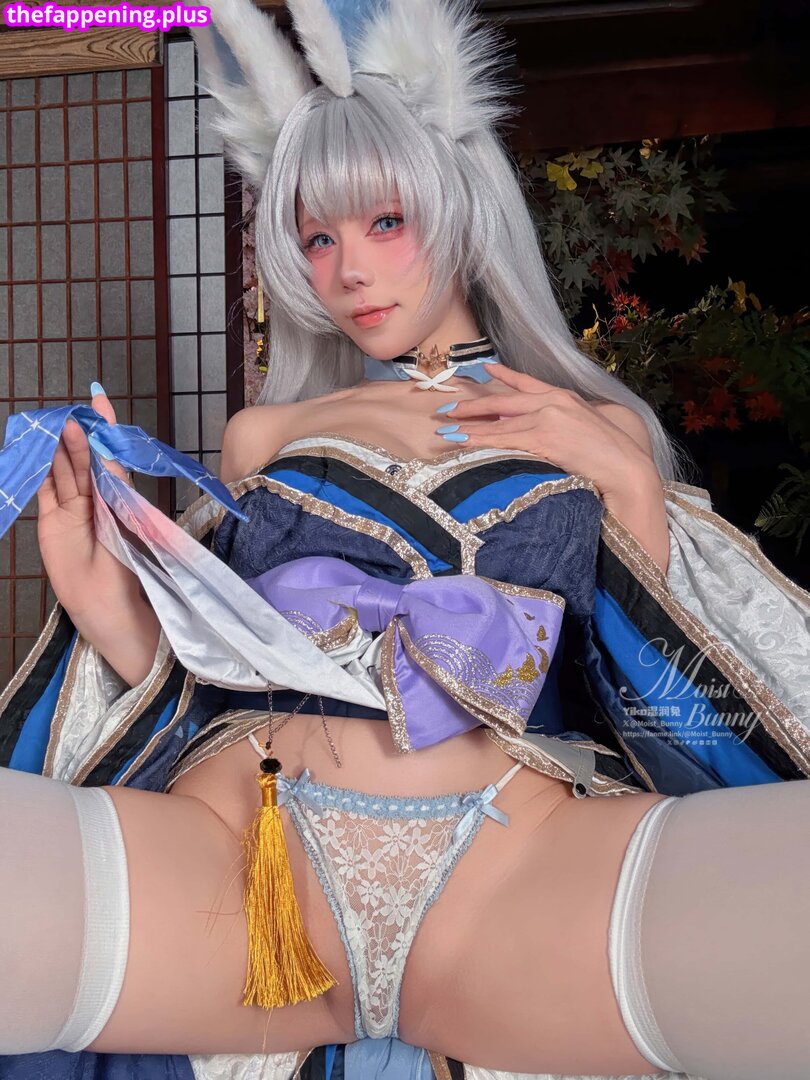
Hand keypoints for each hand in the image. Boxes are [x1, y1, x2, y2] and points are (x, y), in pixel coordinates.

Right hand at [37, 387, 135, 616]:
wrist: (102, 598)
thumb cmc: (124, 562)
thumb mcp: (123, 516)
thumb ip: (113, 483)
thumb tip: (104, 449)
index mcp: (117, 490)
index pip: (109, 451)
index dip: (104, 425)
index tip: (97, 397)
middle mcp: (94, 494)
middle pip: (82, 456)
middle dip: (77, 435)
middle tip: (71, 417)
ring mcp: (71, 505)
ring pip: (62, 468)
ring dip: (58, 448)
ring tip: (56, 427)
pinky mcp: (50, 517)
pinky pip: (44, 486)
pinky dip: (39, 468)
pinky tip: (37, 449)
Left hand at [438, 363, 654, 497]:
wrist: (626, 467)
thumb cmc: (610, 456)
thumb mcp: (584, 429)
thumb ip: (561, 423)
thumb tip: (536, 430)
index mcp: (565, 397)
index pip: (528, 383)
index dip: (505, 376)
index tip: (486, 370)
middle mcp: (554, 401)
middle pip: (504, 401)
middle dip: (474, 406)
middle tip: (448, 409)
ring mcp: (549, 417)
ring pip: (499, 422)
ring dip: (470, 427)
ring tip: (447, 429)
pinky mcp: (544, 436)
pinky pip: (504, 438)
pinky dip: (480, 440)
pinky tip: (463, 441)